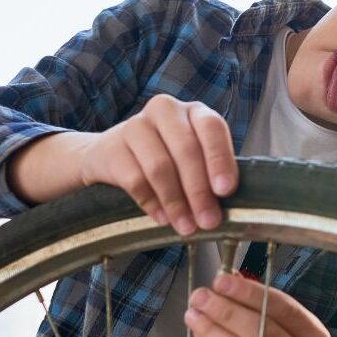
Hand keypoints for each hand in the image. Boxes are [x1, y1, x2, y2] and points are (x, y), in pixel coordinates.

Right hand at [78, 93, 236, 234]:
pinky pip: (134, 180)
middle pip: (186, 150)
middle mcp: (165, 111)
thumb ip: (209, 173)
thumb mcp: (193, 156)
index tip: (225, 190)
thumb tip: (218, 208)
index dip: (219, 160)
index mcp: (193, 111)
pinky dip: (152, 203)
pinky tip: (163, 218)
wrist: (113, 155)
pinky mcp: (111, 148)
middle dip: (199, 191)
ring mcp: (135, 125)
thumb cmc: (167, 155)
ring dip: (176, 202)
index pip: (211, 128)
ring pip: (160, 167)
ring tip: (186, 225)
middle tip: (207, 220)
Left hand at [185, 273, 332, 336]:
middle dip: (227, 310)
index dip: (251, 293)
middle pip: (262, 331)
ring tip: (193, 314)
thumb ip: (259, 305)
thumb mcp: (281, 330)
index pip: (284, 309)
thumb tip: (230, 277)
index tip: (222, 280)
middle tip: (200, 296)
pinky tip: (198, 334)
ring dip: (212, 330)